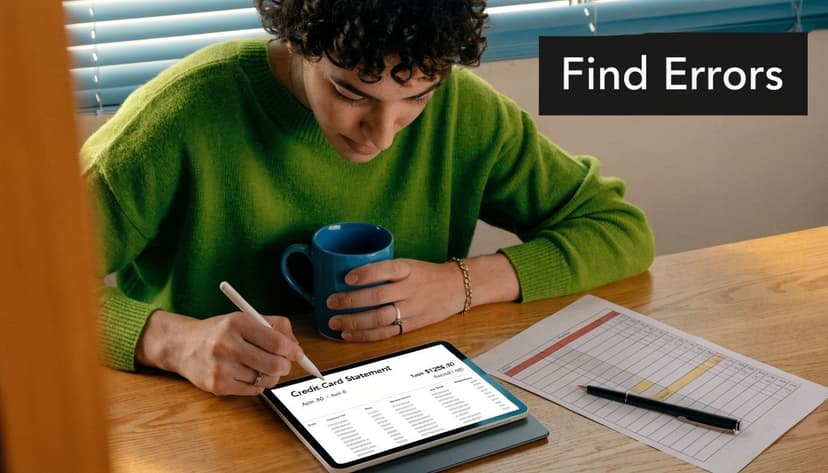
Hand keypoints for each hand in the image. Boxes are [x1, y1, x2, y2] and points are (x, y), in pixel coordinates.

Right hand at [136, 310, 302, 395]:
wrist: (182, 346)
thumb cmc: (218, 332)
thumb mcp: (244, 318)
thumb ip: (274, 326)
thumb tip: (296, 347)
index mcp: (236, 323)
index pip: (277, 342)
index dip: (292, 350)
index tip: (295, 352)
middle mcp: (227, 345)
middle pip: (275, 364)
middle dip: (285, 365)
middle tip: (283, 363)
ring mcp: (221, 368)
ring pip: (265, 379)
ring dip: (269, 375)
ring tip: (259, 366)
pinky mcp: (218, 386)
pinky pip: (253, 391)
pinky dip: (256, 384)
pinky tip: (246, 374)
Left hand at [326, 258, 465, 341]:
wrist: (456, 288)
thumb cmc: (426, 274)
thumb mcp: (408, 264)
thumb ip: (384, 270)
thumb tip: (346, 276)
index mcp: (408, 269)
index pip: (386, 269)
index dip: (365, 274)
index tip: (346, 278)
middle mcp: (410, 289)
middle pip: (378, 296)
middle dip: (350, 301)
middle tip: (330, 302)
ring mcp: (411, 309)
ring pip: (379, 318)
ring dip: (354, 321)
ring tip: (334, 321)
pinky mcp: (411, 325)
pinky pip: (385, 333)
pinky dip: (365, 335)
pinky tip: (348, 334)